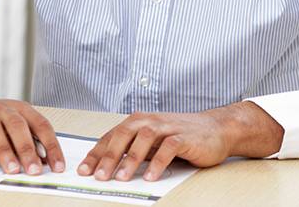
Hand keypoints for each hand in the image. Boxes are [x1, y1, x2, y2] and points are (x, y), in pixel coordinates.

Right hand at [0, 79, 64, 174]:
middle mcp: (4, 110)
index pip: (41, 125)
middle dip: (27, 150)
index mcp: (22, 110)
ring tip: (13, 169)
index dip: (51, 146)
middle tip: (34, 170)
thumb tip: (45, 163)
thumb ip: (30, 140)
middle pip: (18, 127)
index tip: (57, 166)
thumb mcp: (16, 124)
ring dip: (5, 151)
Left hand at [76, 102, 283, 181]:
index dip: (97, 153)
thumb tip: (107, 167)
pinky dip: (158, 162)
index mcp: (139, 121)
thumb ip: (134, 150)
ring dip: (130, 159)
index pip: (112, 136)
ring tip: (120, 178)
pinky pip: (169, 147)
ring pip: (144, 138)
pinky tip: (151, 177)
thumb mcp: (152, 142)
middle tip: (98, 176)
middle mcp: (150, 120)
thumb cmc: (180, 136)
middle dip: (109, 156)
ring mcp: (167, 127)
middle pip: (124, 134)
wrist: (215, 128)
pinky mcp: (184, 136)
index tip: (84, 170)